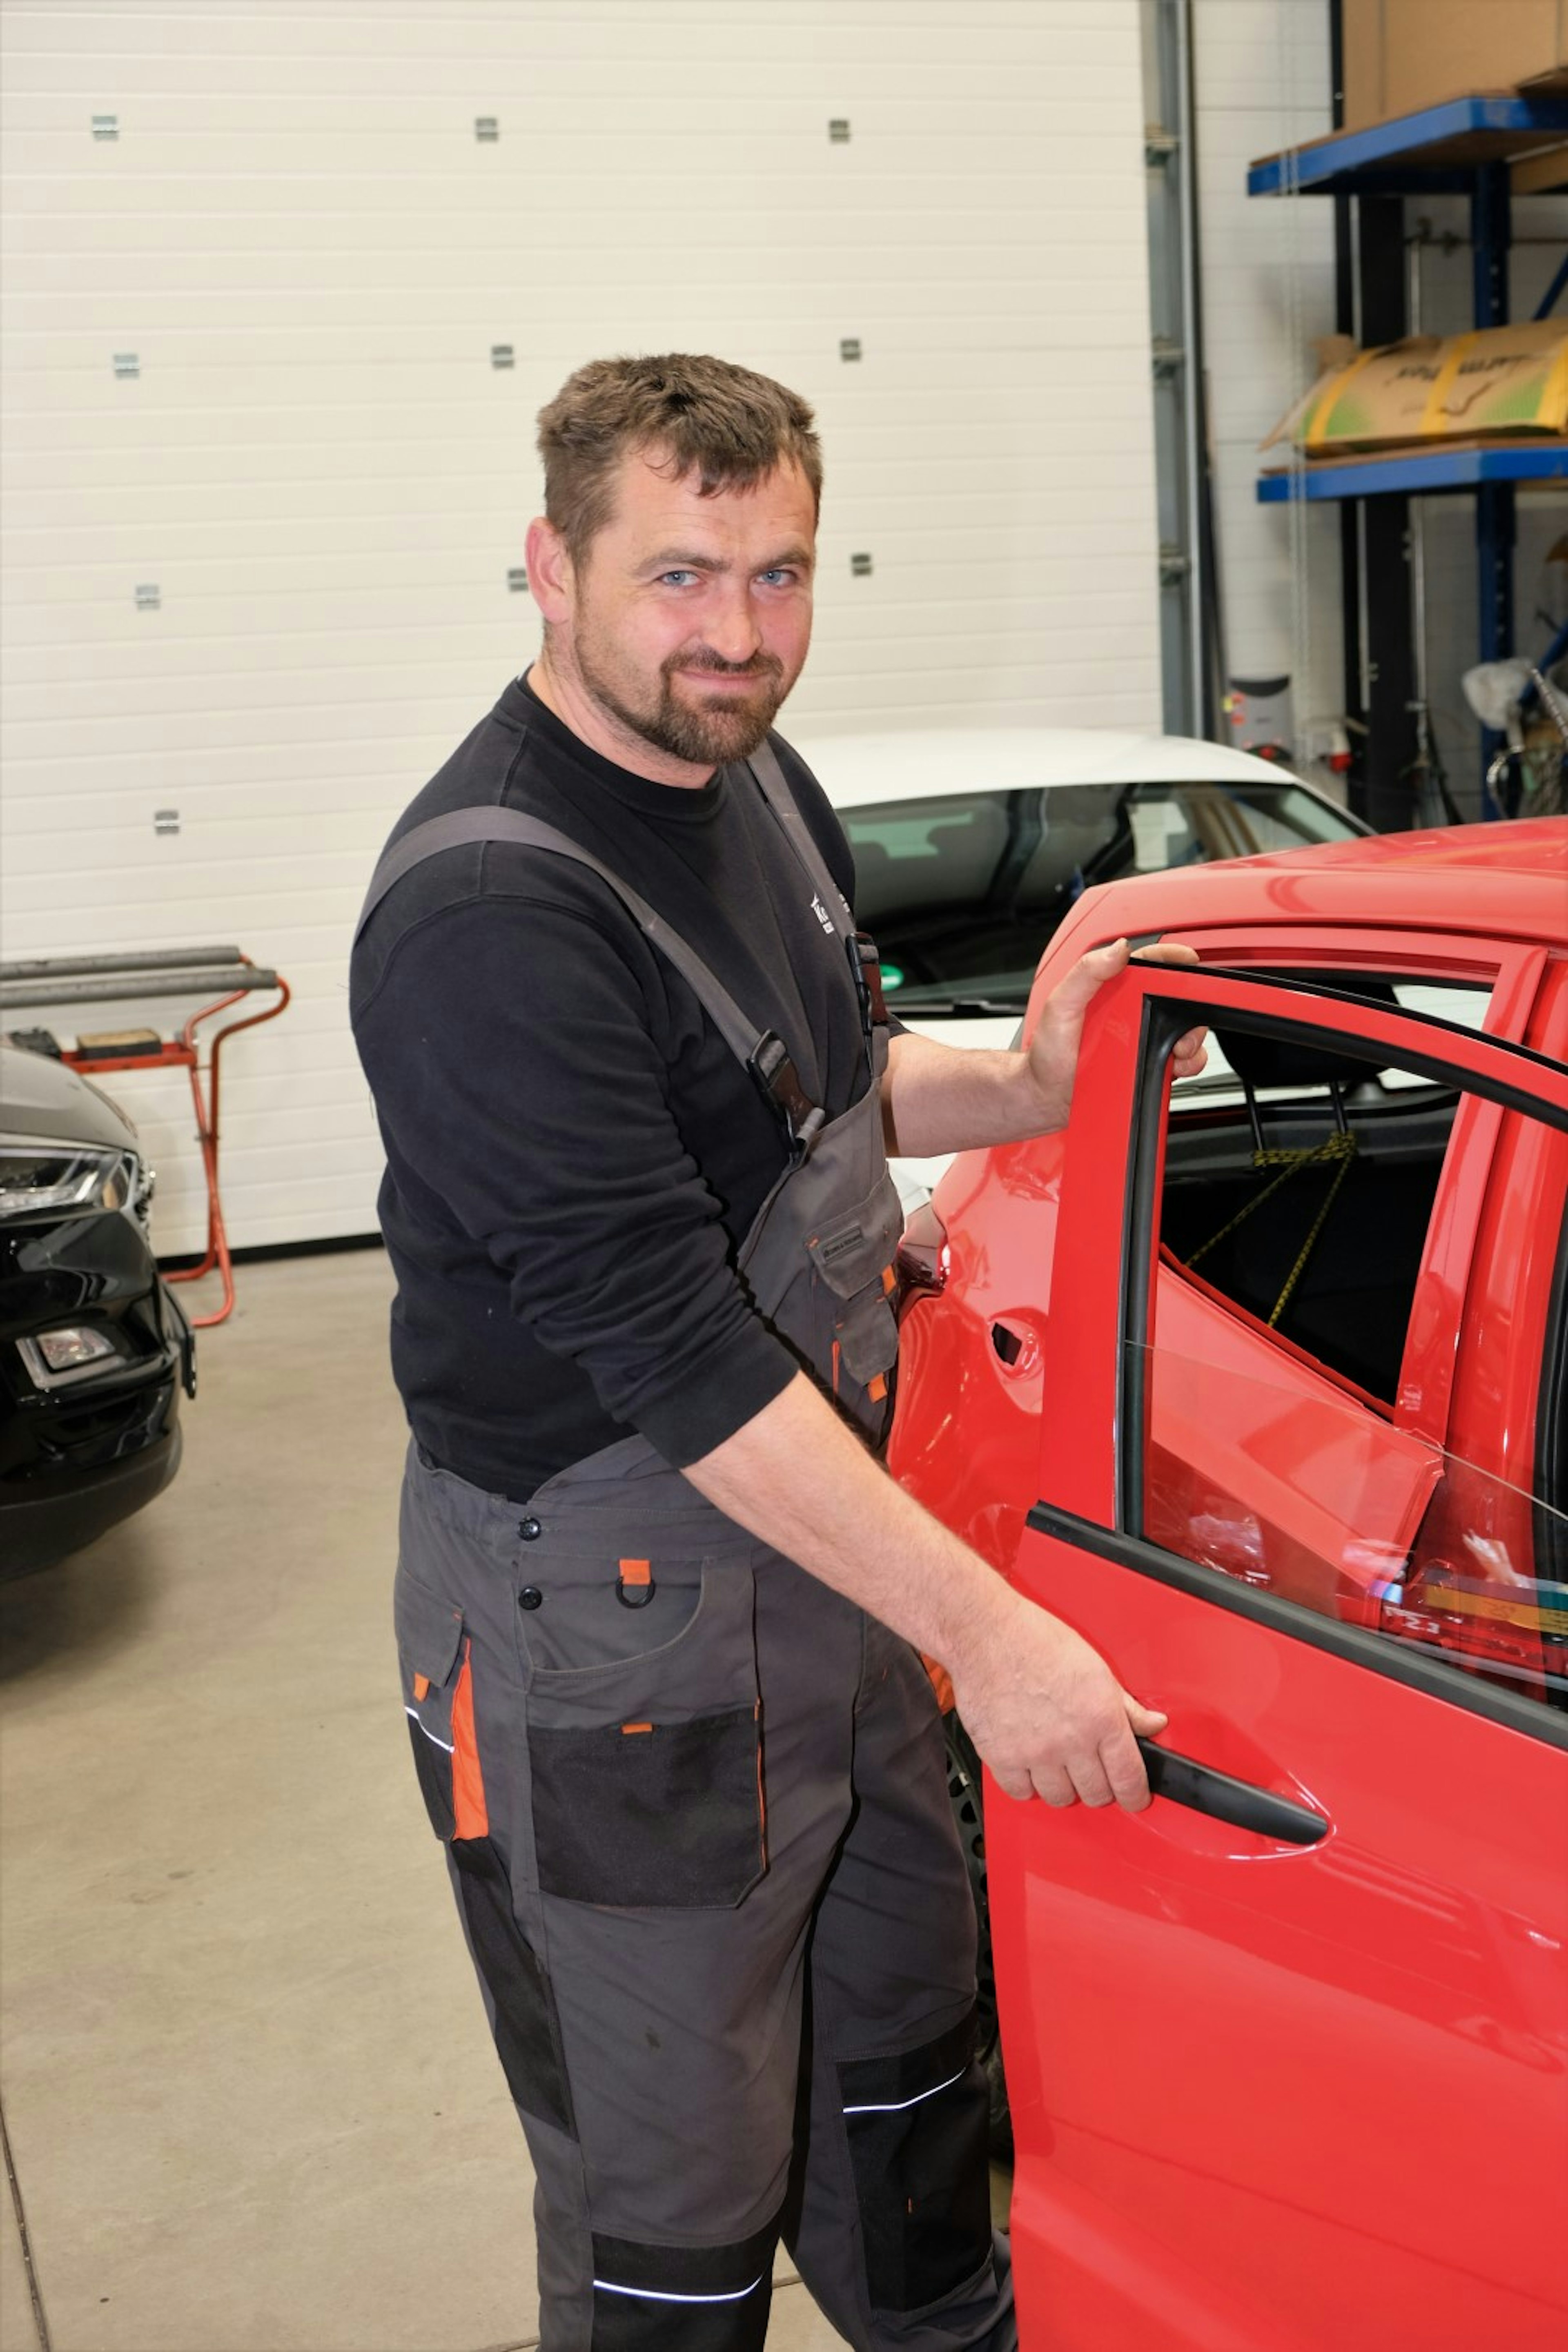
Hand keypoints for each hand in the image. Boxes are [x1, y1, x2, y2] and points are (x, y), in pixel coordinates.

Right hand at [950, 1588, 1168, 1811]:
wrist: (986, 1633)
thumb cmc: (1037, 1640)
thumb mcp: (1096, 1667)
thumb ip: (1127, 1705)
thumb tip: (1153, 1724)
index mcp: (1101, 1717)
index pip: (1129, 1778)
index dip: (1135, 1795)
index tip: (1133, 1797)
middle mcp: (1071, 1740)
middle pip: (1096, 1795)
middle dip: (1099, 1787)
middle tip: (1092, 1771)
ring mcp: (1035, 1752)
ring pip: (1059, 1798)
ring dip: (1062, 1786)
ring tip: (1057, 1764)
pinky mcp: (1002, 1756)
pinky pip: (1021, 1792)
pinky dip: (1026, 1784)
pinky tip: (1029, 1764)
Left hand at [1024, 937, 1207, 1130]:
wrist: (1045, 1098)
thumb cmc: (1046, 1055)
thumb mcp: (1060, 1006)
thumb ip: (1086, 973)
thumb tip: (1118, 949)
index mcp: (1110, 990)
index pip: (1147, 964)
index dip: (1170, 957)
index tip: (1187, 959)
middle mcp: (1129, 1013)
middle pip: (1173, 999)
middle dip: (1188, 1007)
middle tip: (1184, 1021)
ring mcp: (1140, 1040)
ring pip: (1182, 1030)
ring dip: (1191, 1039)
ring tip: (1178, 1050)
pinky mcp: (1147, 1065)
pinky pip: (1179, 1061)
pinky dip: (1188, 1063)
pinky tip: (1174, 1067)